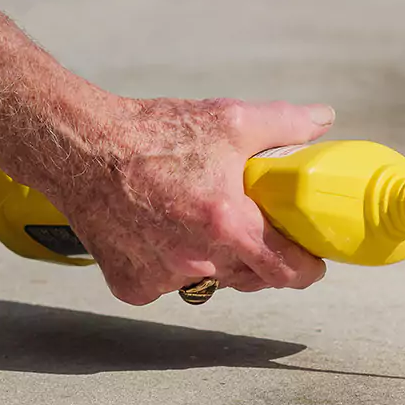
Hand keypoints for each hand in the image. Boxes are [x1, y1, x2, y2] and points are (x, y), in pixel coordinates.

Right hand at [44, 95, 334, 304]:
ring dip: (216, 261)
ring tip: (203, 223)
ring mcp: (164, 278)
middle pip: (252, 279)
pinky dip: (170, 265)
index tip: (311, 262)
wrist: (81, 147)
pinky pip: (166, 284)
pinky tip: (161, 233)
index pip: (288, 271)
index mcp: (229, 225)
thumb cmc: (154, 134)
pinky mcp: (133, 286)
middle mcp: (198, 259)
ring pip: (211, 281)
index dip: (306, 269)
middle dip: (262, 260)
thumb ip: (284, 123)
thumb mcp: (229, 120)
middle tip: (257, 231)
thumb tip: (323, 119)